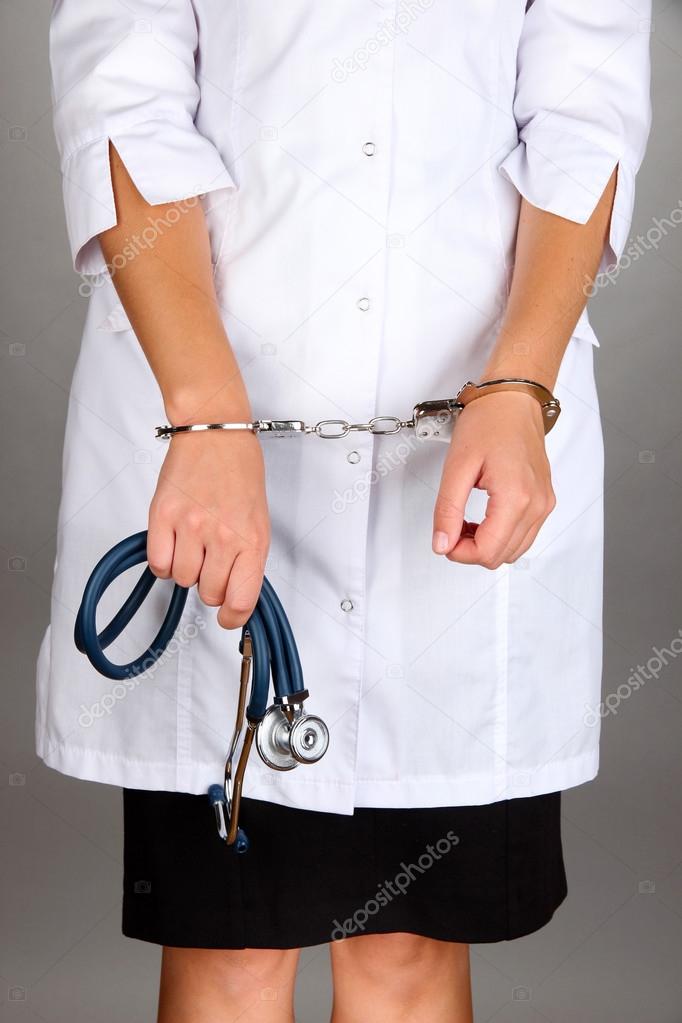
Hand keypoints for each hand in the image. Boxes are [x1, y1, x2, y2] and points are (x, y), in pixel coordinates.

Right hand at [147, 429, 269, 628]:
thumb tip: (237, 594)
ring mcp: (191, 526)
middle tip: (212, 560)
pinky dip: (163, 560)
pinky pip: (157, 564)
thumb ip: (248, 559)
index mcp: (252, 540)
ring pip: (182, 580)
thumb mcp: (258, 521)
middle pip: (208, 593)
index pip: (241, 600)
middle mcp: (223, 536)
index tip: (228, 616)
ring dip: (186, 569)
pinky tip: (174, 542)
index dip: (233, 616)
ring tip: (194, 543)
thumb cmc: (239, 473)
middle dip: (210, 583)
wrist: (215, 433)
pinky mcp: (162, 516)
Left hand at [431, 391, 555, 567]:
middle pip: (501, 556)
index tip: (444, 538)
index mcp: (516, 497)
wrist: (514, 399)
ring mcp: (544, 503)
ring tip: (465, 522)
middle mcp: (537, 504)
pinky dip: (501, 535)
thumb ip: (447, 510)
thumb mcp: (457, 466)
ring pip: (514, 550)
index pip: (488, 552)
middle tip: (451, 527)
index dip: (460, 553)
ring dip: (486, 544)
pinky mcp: (544, 500)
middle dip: (471, 549)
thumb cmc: (490, 421)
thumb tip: (442, 544)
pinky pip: (524, 534)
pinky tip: (482, 519)